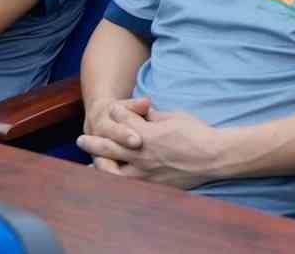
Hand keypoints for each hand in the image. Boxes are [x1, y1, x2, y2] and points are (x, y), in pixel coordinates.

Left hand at [77, 99, 223, 189]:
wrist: (213, 157)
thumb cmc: (197, 133)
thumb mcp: (175, 117)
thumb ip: (155, 117)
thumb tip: (144, 115)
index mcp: (146, 133)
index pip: (122, 120)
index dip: (117, 113)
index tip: (112, 110)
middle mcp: (141, 153)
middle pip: (108, 147)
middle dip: (93, 142)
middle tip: (81, 140)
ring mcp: (145, 172)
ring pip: (112, 171)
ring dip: (99, 166)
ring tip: (90, 165)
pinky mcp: (152, 185)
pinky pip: (128, 184)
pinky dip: (117, 181)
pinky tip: (112, 180)